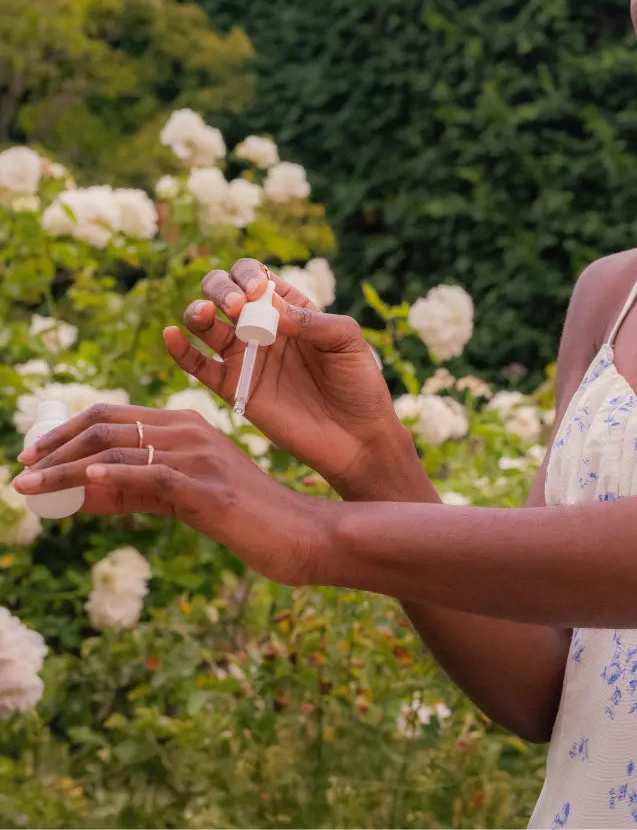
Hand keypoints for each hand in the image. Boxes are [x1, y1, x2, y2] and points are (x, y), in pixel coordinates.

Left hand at [13, 404, 323, 584]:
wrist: (298, 533)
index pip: (113, 414)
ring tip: (31, 488)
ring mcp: (201, 457)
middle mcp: (190, 431)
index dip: (65, 431)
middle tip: (22, 472)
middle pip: (108, 424)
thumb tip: (76, 491)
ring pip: (120, 449)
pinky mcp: (208, 488)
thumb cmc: (244, 518)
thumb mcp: (183, 497)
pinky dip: (114, 477)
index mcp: (186, 425)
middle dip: (55, 447)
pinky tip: (85, 484)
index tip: (32, 456)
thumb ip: (135, 490)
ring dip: (66, 469)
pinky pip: (153, 476)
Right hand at [169, 259, 424, 501]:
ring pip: (205, 324)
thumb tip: (268, 308)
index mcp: (291, 308)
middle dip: (220, 289)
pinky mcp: (234, 389)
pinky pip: (197, 366)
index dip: (249, 276)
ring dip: (198, 311)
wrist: (356, 437)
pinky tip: (172, 336)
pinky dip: (179, 350)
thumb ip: (311, 321)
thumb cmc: (358, 384)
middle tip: (235, 306)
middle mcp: (262, 328)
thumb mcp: (347, 341)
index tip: (259, 292)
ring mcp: (245, 357)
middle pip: (223, 292)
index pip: (256, 276)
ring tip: (206, 315)